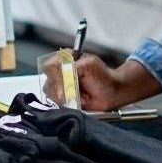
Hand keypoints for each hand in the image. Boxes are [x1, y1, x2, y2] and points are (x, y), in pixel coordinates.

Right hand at [44, 53, 159, 111]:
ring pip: (50, 93)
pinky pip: (56, 103)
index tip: (65, 85)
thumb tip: (61, 83)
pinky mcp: (62, 98)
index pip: (50, 66)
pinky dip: (67, 103)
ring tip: (80, 95)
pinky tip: (79, 101)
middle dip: (62, 89)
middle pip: (48, 80)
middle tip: (75, 92)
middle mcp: (60, 71)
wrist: (112, 93)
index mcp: (65, 59)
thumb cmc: (104, 77)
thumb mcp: (89, 65)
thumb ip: (72, 69)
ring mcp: (60, 86)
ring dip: (66, 96)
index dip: (56, 77)